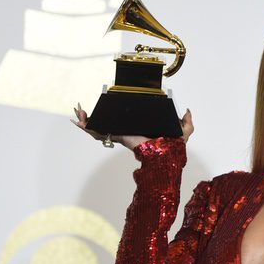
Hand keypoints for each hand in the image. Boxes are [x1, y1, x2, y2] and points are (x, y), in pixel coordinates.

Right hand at [70, 103, 194, 149]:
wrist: (167, 156)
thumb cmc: (175, 149)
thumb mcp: (184, 131)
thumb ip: (187, 121)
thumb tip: (186, 110)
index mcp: (139, 130)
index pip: (122, 123)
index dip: (111, 116)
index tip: (103, 107)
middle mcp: (128, 132)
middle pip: (107, 124)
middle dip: (93, 117)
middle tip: (82, 109)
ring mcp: (122, 135)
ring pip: (99, 127)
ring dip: (86, 120)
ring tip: (77, 111)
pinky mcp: (119, 136)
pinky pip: (100, 132)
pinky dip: (88, 126)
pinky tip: (78, 120)